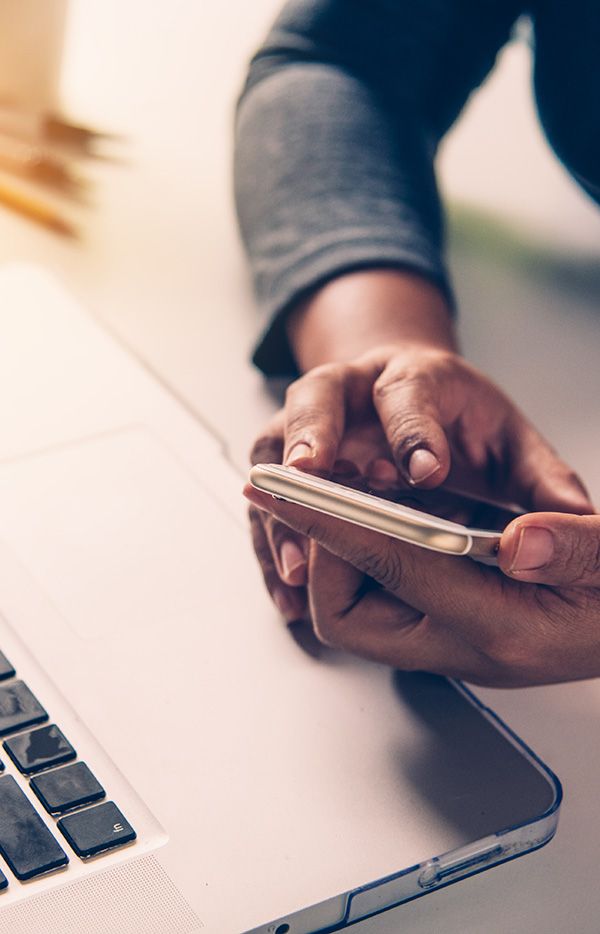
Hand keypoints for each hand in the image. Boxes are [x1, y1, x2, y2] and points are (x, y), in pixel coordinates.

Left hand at [244, 486, 599, 686]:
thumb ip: (573, 548)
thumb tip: (520, 540)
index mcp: (501, 631)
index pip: (395, 571)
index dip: (336, 525)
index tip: (290, 491)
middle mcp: (464, 645)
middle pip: (346, 615)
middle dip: (324, 550)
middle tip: (334, 491)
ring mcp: (453, 638)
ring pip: (359, 604)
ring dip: (348, 545)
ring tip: (360, 488)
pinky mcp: (453, 622)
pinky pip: (386, 590)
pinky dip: (377, 547)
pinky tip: (397, 506)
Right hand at [249, 343, 591, 622]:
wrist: (404, 392)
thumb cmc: (455, 418)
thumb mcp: (506, 439)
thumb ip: (539, 478)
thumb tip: (574, 520)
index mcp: (411, 376)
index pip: (408, 393)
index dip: (414, 431)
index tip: (425, 472)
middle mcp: (350, 391)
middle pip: (318, 397)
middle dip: (313, 436)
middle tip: (312, 476)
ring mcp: (311, 423)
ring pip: (276, 446)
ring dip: (281, 503)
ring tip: (298, 560)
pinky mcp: (288, 459)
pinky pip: (269, 497)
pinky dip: (272, 541)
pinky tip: (289, 586)